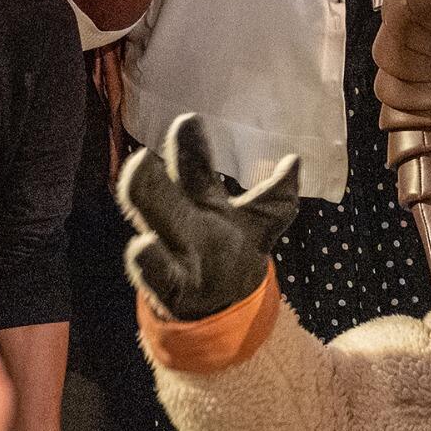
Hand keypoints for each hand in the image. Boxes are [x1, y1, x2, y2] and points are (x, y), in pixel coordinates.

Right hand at [118, 113, 296, 321]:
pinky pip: (158, 275)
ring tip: (135, 175)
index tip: (188, 121)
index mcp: (202, 200)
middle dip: (151, 176)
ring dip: (145, 201)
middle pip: (165, 195)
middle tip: (141, 155)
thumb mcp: (262, 222)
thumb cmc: (237, 254)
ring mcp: (175, 253)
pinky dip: (149, 262)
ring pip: (156, 224)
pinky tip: (142, 246)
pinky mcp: (172, 289)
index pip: (194, 168)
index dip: (191, 146)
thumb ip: (277, 195)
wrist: (227, 309)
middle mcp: (183, 222)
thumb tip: (295, 161)